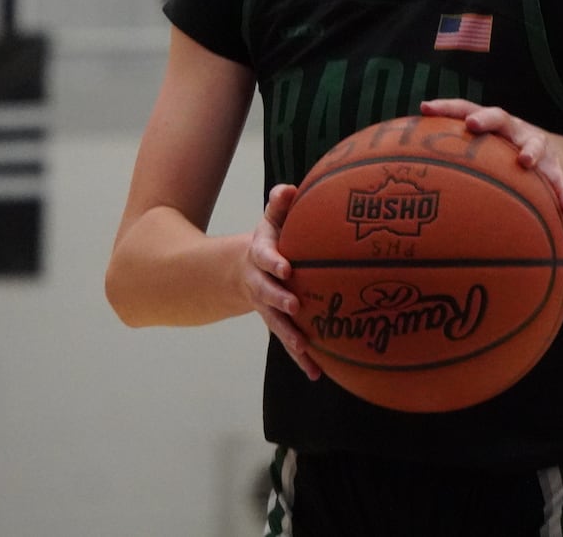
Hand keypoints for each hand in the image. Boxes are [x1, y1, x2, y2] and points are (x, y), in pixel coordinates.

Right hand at [244, 184, 320, 379]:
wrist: (247, 269)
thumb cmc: (271, 239)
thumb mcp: (272, 219)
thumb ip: (279, 204)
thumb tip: (289, 189)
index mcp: (260, 255)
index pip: (265, 257)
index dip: (273, 262)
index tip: (286, 267)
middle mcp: (260, 283)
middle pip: (267, 293)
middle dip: (279, 300)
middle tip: (295, 306)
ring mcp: (268, 307)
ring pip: (276, 323)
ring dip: (289, 336)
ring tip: (304, 349)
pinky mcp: (279, 323)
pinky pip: (288, 342)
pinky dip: (301, 358)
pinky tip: (316, 374)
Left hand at [420, 99, 562, 214]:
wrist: (552, 156)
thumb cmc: (502, 155)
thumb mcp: (482, 152)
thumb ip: (455, 159)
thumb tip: (408, 175)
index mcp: (490, 125)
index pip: (464, 109)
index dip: (445, 107)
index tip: (425, 108)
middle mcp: (513, 129)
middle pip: (499, 117)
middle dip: (485, 119)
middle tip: (473, 125)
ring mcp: (536, 145)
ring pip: (535, 144)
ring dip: (530, 150)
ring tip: (525, 161)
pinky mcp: (556, 166)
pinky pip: (560, 181)